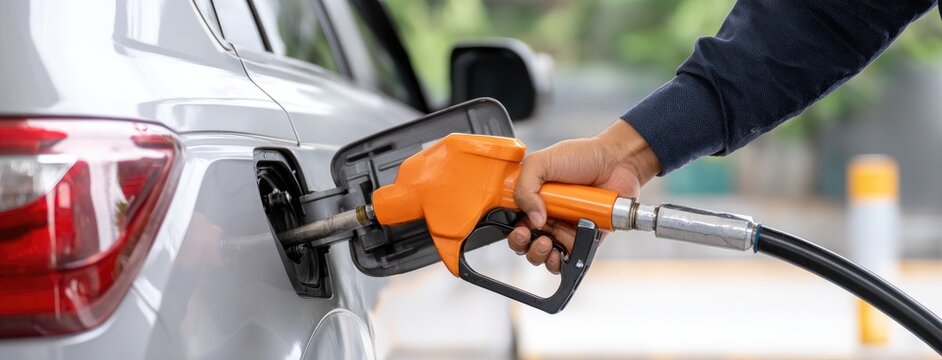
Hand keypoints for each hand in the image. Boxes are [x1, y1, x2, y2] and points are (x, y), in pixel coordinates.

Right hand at [507, 120, 660, 272]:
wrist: (617, 161)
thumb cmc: (582, 156)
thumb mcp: (541, 162)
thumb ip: (525, 188)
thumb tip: (533, 220)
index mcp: (533, 199)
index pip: (513, 222)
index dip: (512, 229)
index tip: (519, 227)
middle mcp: (546, 215)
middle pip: (524, 242)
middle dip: (522, 244)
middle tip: (529, 234)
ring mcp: (565, 229)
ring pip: (543, 255)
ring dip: (539, 255)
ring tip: (547, 242)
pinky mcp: (584, 239)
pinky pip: (568, 260)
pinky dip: (560, 263)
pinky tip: (559, 254)